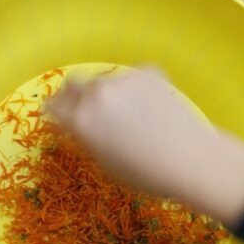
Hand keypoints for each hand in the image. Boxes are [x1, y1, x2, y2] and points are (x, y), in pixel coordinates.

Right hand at [47, 68, 243, 226]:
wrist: (190, 158)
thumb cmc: (145, 173)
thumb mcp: (104, 162)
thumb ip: (87, 136)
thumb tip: (82, 123)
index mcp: (80, 120)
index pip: (53, 106)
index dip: (54, 110)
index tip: (57, 112)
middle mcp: (96, 94)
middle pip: (73, 83)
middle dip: (74, 94)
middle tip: (84, 106)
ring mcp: (121, 79)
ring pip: (104, 81)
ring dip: (107, 92)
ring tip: (128, 113)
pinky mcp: (146, 71)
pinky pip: (131, 77)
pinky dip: (134, 88)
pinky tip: (150, 106)